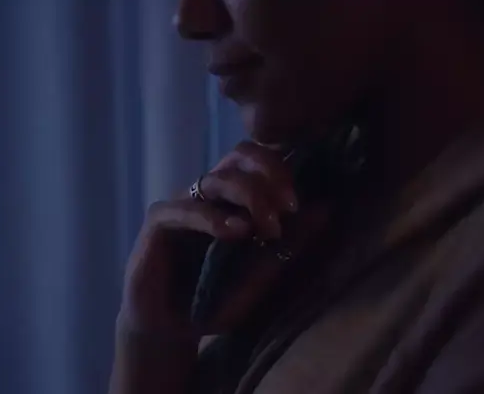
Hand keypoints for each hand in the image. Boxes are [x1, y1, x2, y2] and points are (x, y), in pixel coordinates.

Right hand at [118, 141, 326, 337]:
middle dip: (270, 173)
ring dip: (249, 197)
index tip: (298, 206)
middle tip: (289, 207)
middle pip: (240, 155)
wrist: (170, 328)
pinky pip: (185, 209)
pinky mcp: (158, 223)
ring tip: (267, 228)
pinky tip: (235, 231)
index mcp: (235, 200)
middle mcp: (210, 195)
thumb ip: (288, 245)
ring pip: (218, 178)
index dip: (282, 172)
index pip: (260, 161)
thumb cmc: (214, 299)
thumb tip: (325, 210)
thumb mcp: (259, 277)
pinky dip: (212, 218)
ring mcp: (184, 205)